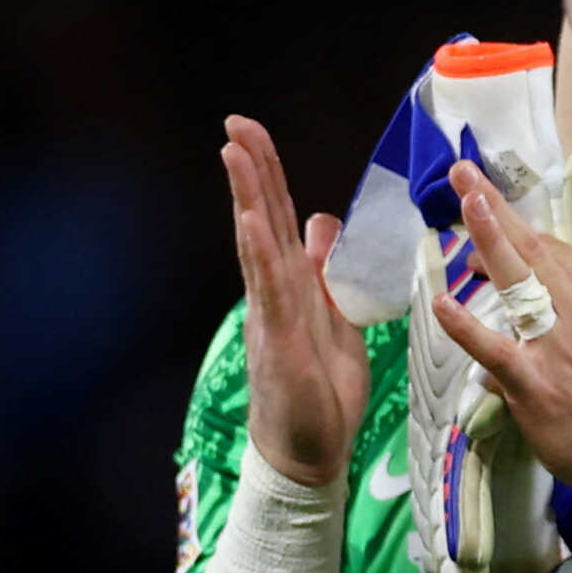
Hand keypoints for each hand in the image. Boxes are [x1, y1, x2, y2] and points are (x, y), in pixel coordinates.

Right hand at [222, 117, 368, 485]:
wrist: (311, 449)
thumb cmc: (321, 388)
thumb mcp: (337, 316)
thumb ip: (327, 271)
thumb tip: (322, 222)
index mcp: (294, 285)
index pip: (278, 218)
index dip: (267, 176)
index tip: (252, 134)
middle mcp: (276, 292)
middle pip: (261, 220)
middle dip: (251, 171)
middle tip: (235, 123)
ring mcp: (273, 315)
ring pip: (258, 246)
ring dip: (248, 199)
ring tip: (234, 154)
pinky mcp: (281, 342)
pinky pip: (271, 293)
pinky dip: (260, 256)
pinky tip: (250, 224)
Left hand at [427, 160, 571, 516]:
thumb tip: (536, 300)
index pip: (555, 252)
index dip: (517, 228)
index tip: (487, 209)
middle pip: (535, 249)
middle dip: (496, 207)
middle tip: (464, 172)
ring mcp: (559, 346)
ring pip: (520, 281)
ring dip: (490, 237)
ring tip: (465, 200)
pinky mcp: (536, 383)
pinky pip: (495, 348)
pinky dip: (467, 323)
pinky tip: (443, 302)